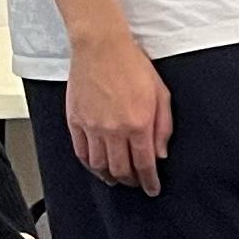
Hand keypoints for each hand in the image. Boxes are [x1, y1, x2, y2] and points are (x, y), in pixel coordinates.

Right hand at [64, 32, 171, 194]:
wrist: (101, 49)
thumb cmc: (133, 66)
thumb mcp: (162, 95)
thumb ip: (163, 127)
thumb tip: (161, 153)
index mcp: (139, 124)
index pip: (144, 164)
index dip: (149, 181)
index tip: (153, 189)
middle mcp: (114, 130)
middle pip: (121, 169)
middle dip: (131, 181)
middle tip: (136, 183)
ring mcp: (92, 127)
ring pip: (99, 165)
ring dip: (110, 176)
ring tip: (117, 179)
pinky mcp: (76, 121)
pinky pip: (81, 152)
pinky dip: (89, 165)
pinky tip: (97, 167)